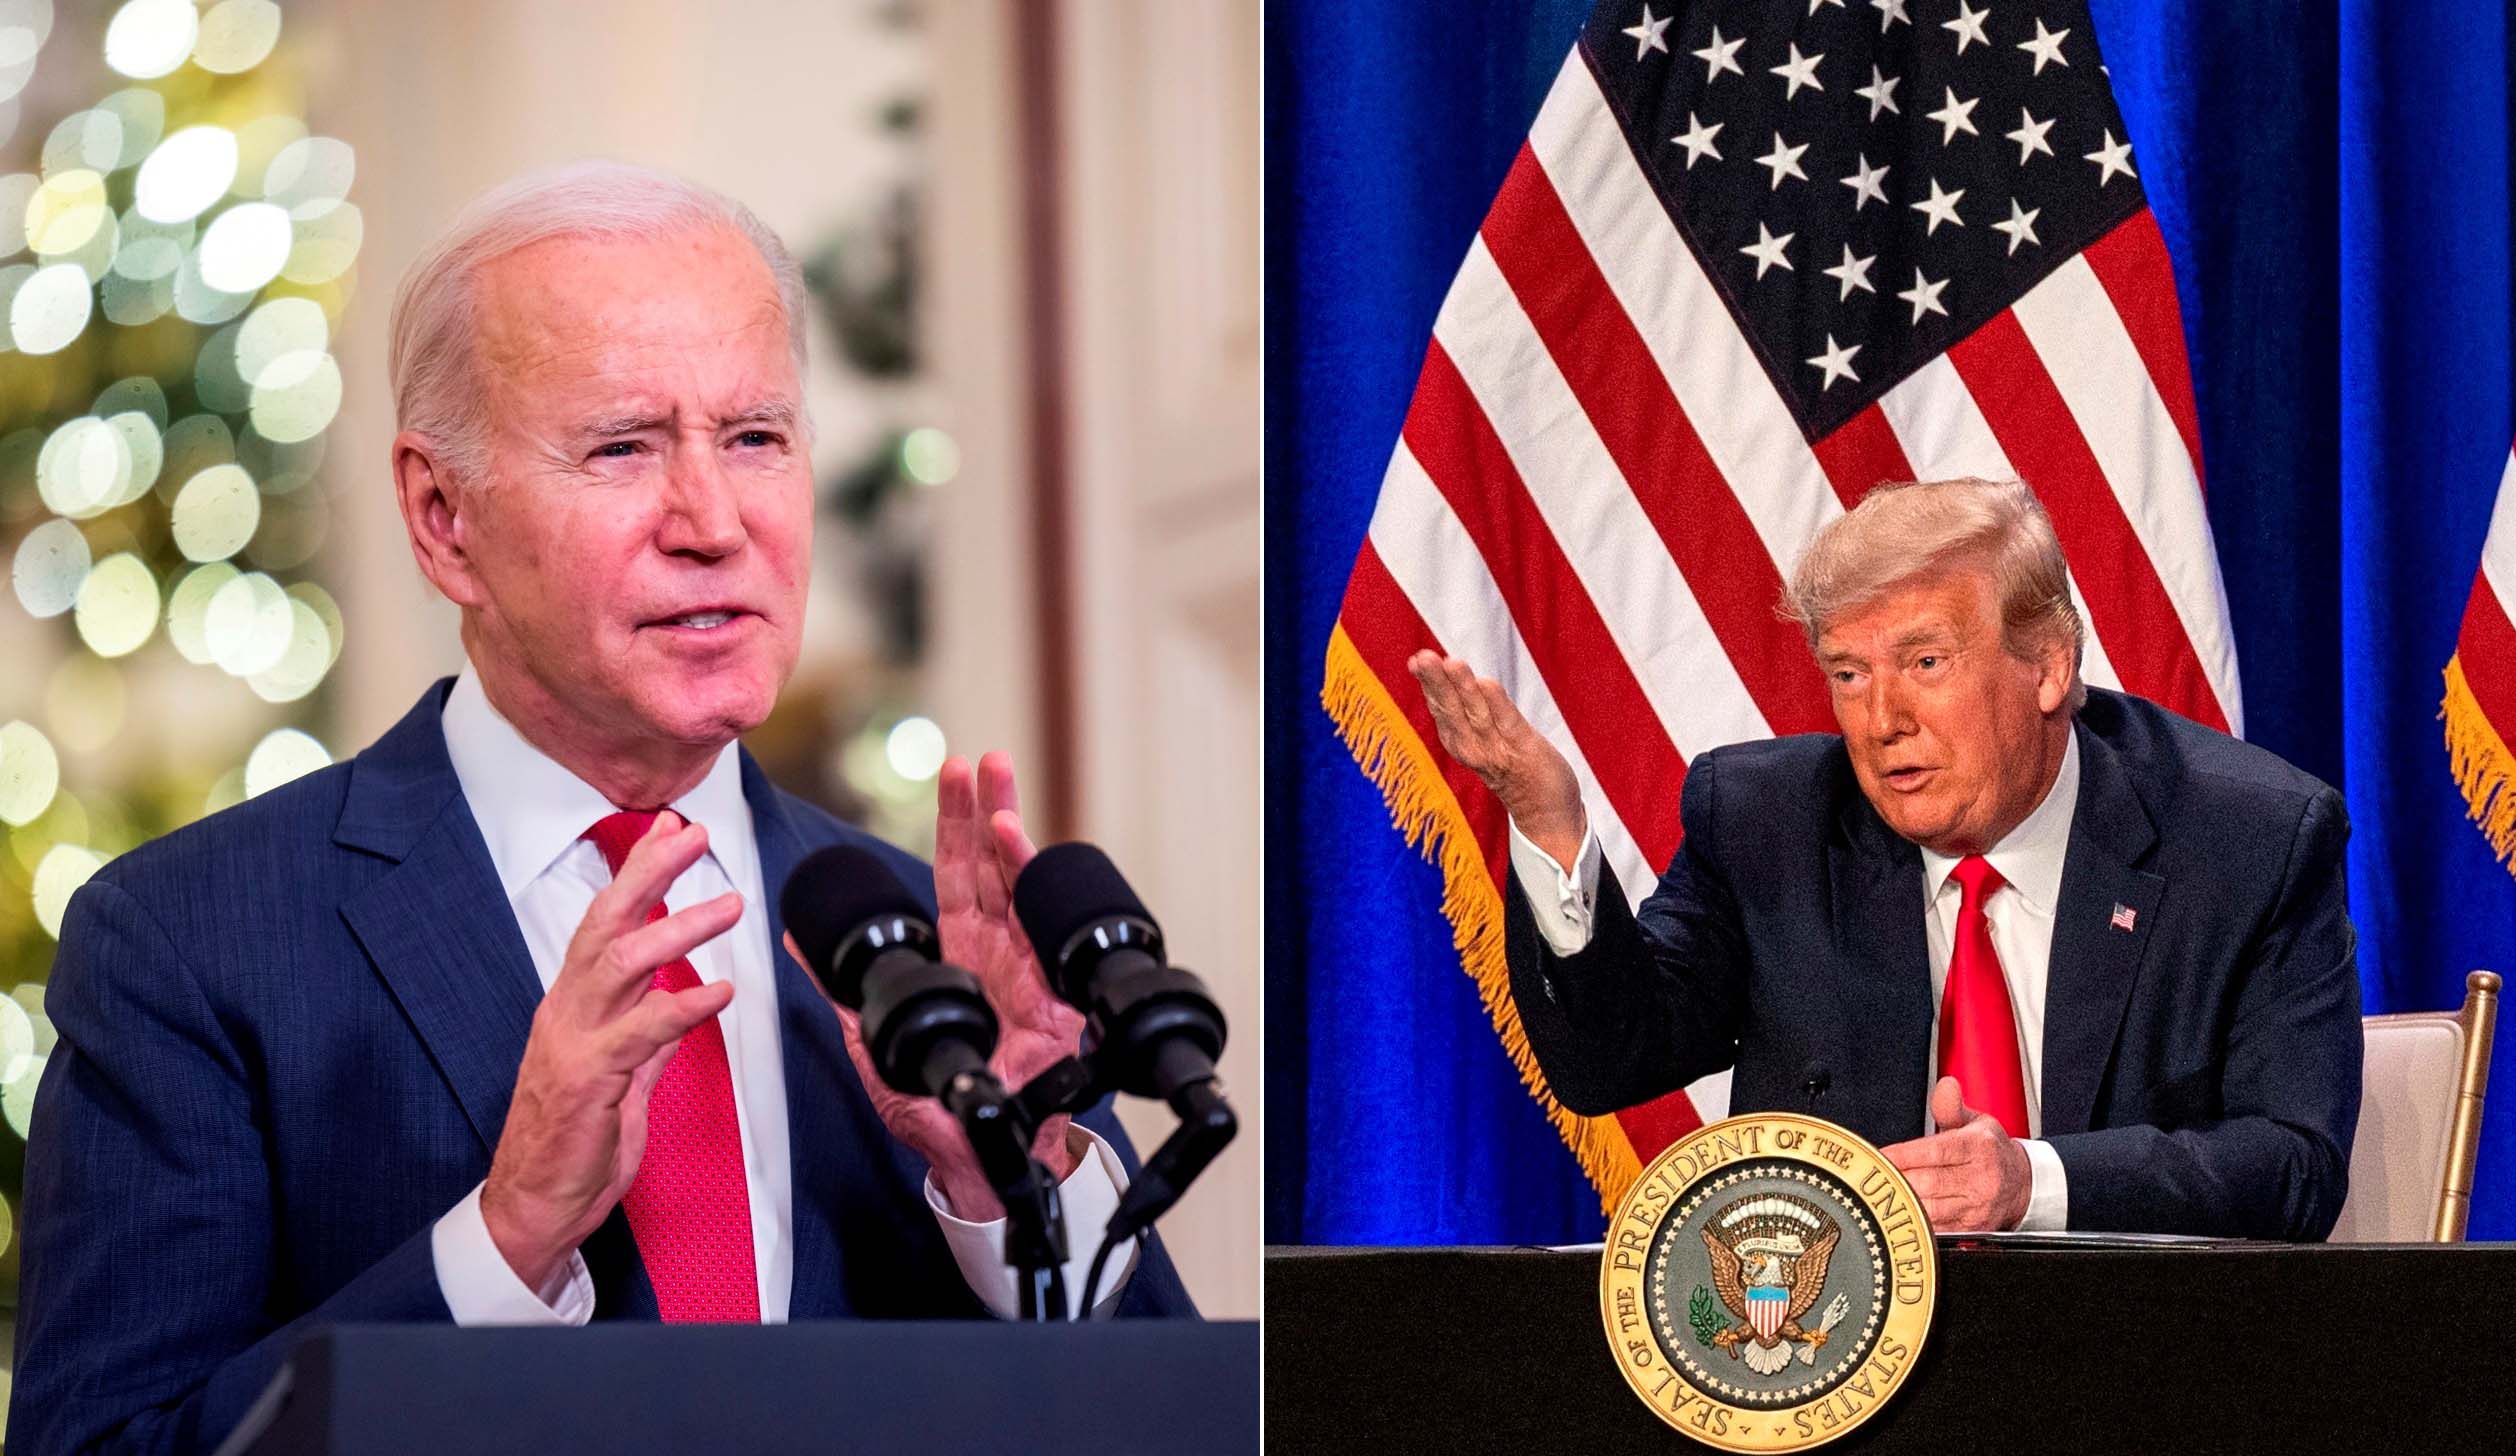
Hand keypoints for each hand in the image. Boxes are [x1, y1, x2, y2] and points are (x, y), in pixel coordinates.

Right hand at [482, 812, 742, 1293]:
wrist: (535, 1207)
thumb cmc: (574, 1143)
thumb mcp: (621, 1079)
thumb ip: (647, 1039)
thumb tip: (679, 1004)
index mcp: (573, 1006)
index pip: (605, 923)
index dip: (637, 872)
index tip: (670, 827)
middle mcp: (568, 1012)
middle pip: (605, 925)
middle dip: (648, 872)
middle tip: (693, 833)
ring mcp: (573, 1043)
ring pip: (619, 965)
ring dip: (676, 928)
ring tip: (728, 903)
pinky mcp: (587, 1082)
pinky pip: (639, 1034)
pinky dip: (681, 1007)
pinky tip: (719, 991)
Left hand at [785, 752, 1085, 1219]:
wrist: (974, 1151)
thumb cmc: (931, 1100)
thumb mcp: (871, 1038)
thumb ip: (839, 986)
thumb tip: (794, 941)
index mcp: (958, 952)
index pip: (954, 874)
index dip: (952, 824)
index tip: (951, 773)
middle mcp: (995, 950)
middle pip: (988, 865)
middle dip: (984, 808)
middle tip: (980, 759)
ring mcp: (1025, 967)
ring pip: (1015, 884)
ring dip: (1005, 830)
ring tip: (996, 782)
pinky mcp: (1049, 995)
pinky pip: (1038, 929)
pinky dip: (1026, 882)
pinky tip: (1015, 844)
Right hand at [1407, 651, 1586, 864]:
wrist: (1544, 811)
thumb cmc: (1512, 768)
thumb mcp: (1481, 739)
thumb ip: (1466, 709)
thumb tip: (1447, 674)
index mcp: (1460, 742)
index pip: (1441, 708)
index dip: (1428, 684)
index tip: (1416, 660)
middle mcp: (1472, 746)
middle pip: (1451, 709)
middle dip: (1436, 683)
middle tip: (1422, 658)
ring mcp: (1497, 748)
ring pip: (1475, 713)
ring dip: (1463, 688)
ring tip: (1450, 662)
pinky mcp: (1524, 748)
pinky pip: (1507, 723)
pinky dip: (1496, 704)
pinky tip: (1485, 683)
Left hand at [1880, 1077, 2032, 1232]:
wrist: (2023, 1185)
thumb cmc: (1991, 1151)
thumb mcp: (1977, 1122)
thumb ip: (1951, 1107)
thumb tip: (1945, 1086)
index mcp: (1980, 1148)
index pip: (1935, 1151)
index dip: (1903, 1154)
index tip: (1878, 1155)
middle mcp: (1981, 1179)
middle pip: (1929, 1182)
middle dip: (1897, 1179)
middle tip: (1872, 1175)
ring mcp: (1978, 1208)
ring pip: (1931, 1209)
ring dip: (1903, 1201)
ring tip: (1880, 1194)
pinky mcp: (1973, 1230)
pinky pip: (1938, 1229)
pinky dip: (1916, 1222)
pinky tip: (1899, 1213)